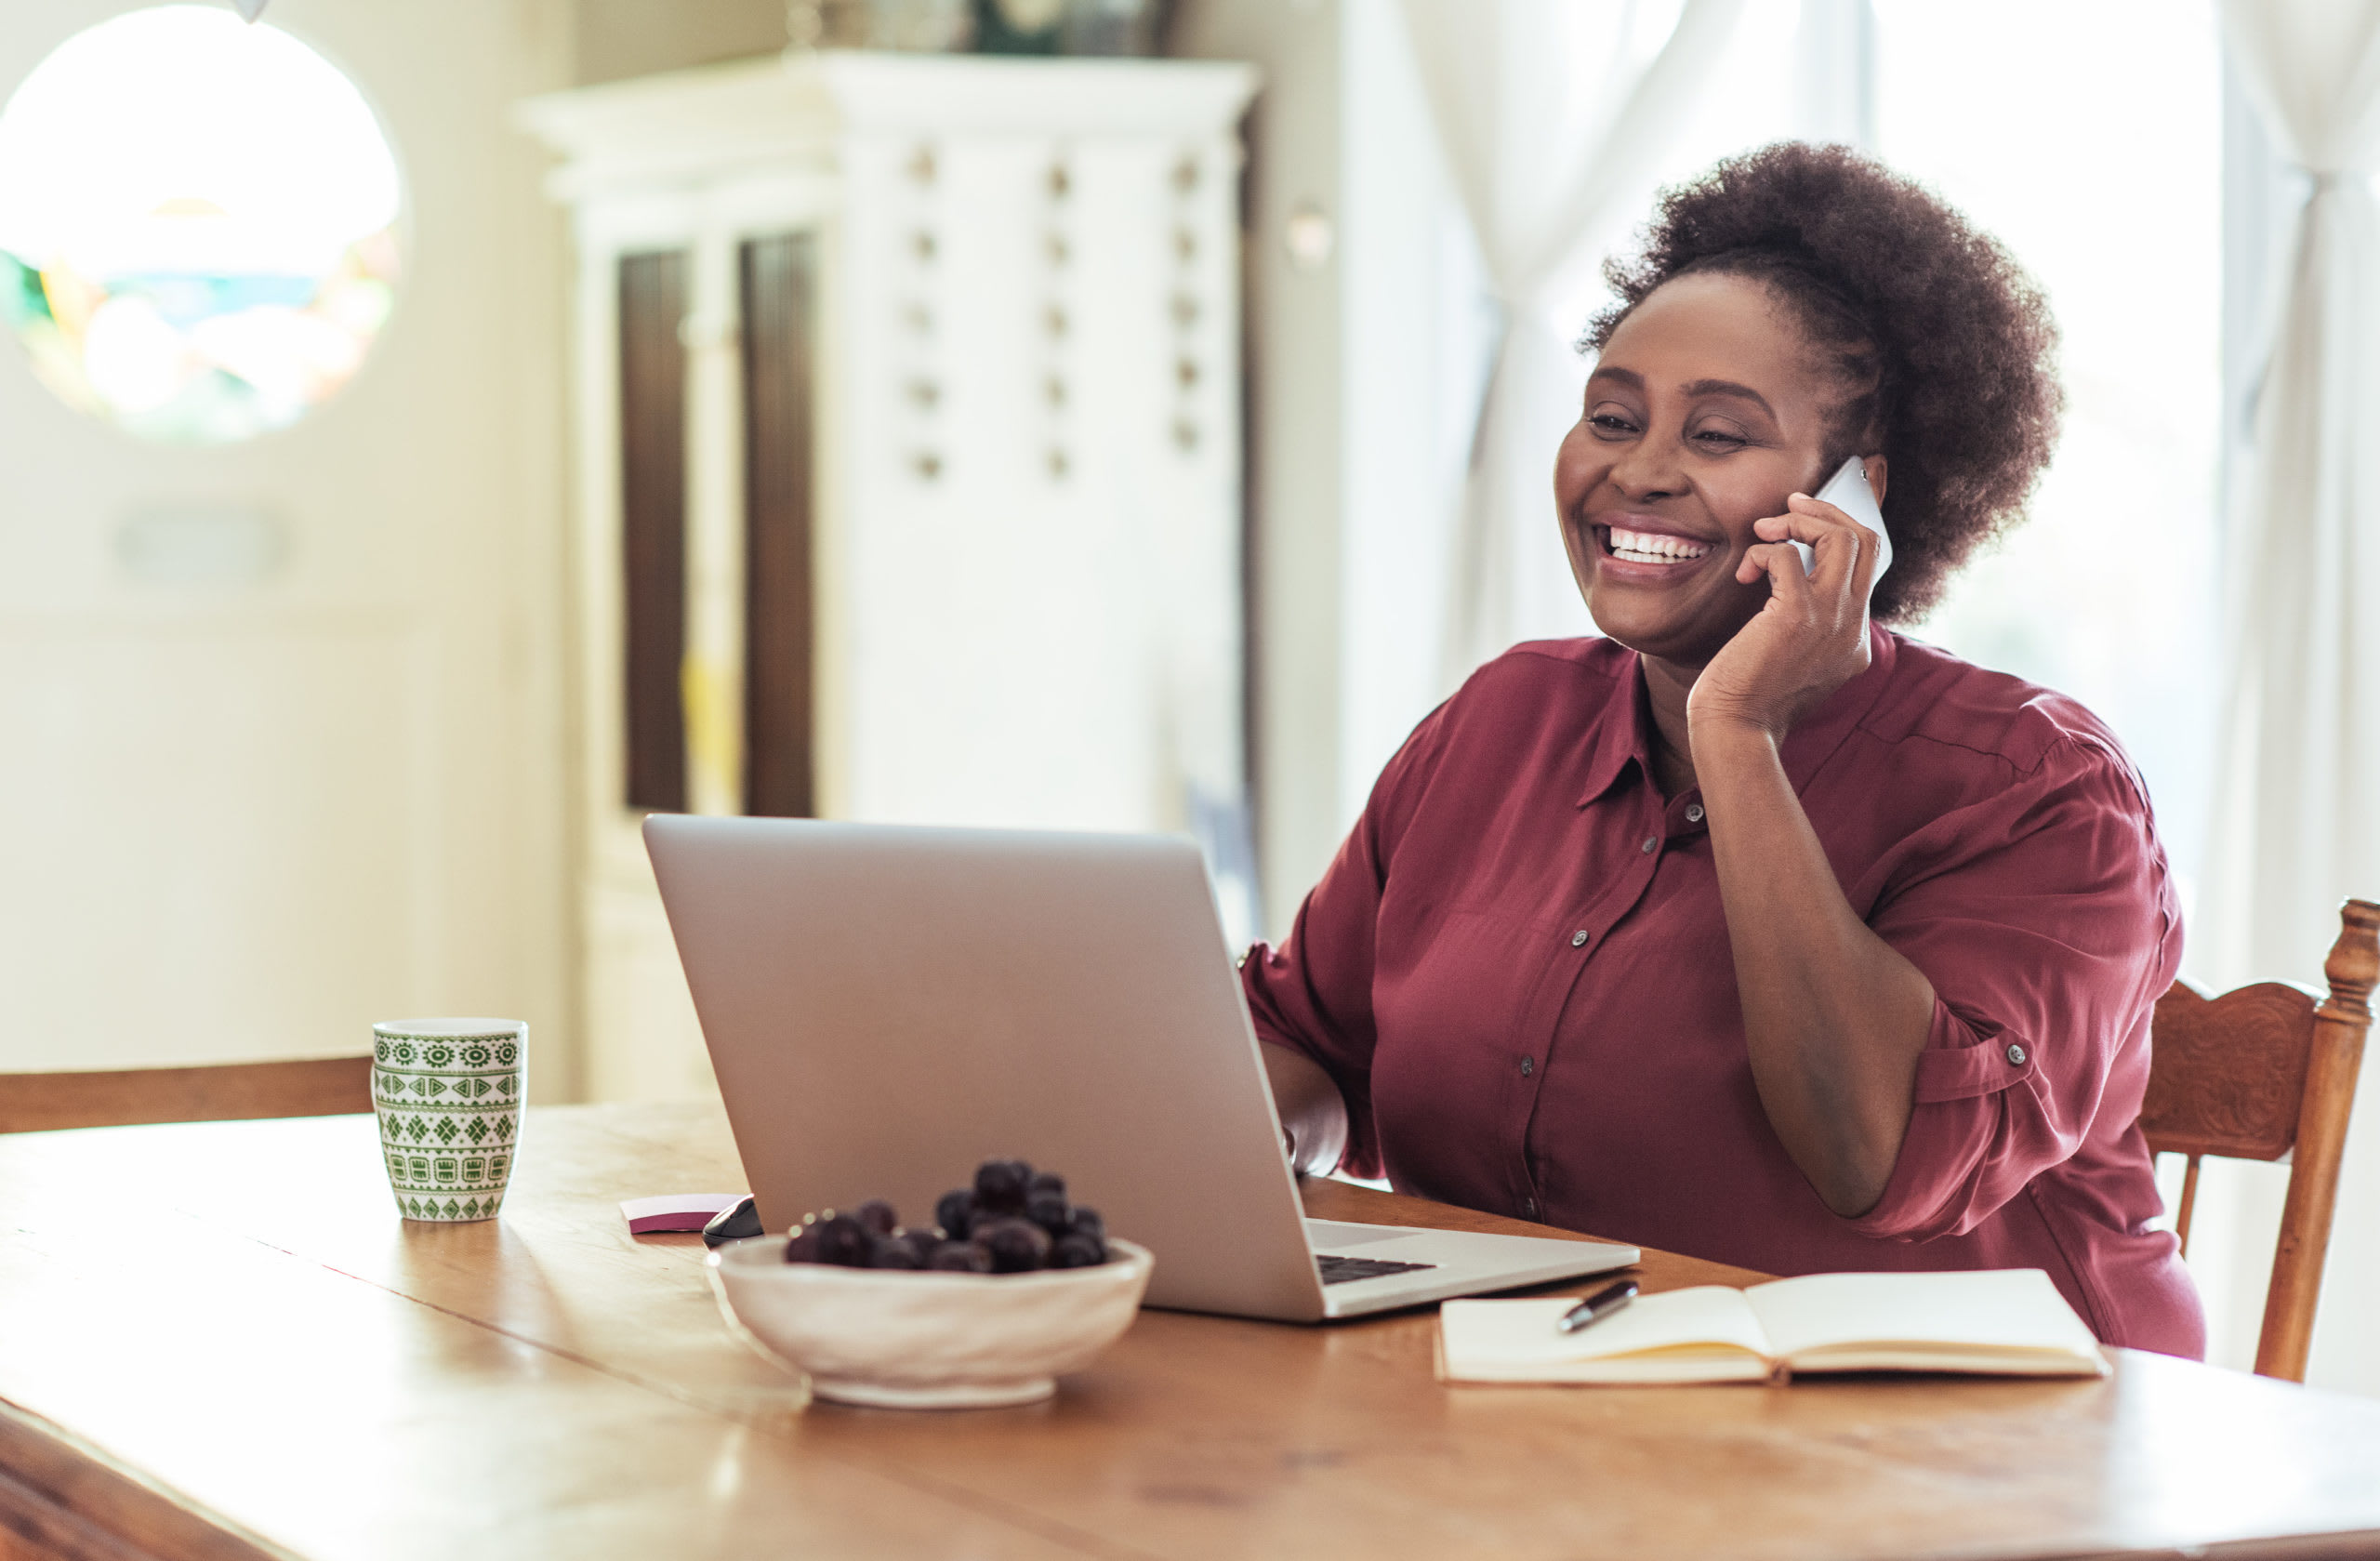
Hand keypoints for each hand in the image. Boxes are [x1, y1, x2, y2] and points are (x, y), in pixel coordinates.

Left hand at [1687, 490, 1884, 742]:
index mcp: (1855, 639)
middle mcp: (1852, 628)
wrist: (1736, 731)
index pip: (1870, 565)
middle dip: (1828, 512)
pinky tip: (1745, 575)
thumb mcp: (1794, 660)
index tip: (1808, 516)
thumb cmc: (1749, 697)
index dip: (1843, 529)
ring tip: (1765, 531)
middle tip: (1789, 507)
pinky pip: (1789, 555)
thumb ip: (1807, 624)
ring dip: (1801, 521)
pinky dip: (1763, 552)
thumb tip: (1791, 574)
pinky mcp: (1797, 616)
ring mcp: (1832, 620)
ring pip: (1844, 537)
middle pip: (1868, 541)